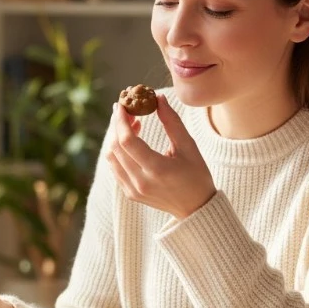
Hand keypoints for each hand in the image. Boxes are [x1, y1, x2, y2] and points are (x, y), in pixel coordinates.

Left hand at [107, 93, 215, 218]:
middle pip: (116, 147)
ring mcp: (132, 190)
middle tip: (125, 109)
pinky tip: (130, 140)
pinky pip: (115, 167)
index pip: (127, 141)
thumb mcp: (189, 146)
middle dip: (116, 124)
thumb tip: (158, 98)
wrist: (196, 209)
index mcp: (157, 169)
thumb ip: (172, 122)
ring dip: (115, 136)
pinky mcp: (129, 193)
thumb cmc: (197, 175)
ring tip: (130, 123)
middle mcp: (140, 182)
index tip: (122, 104)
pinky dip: (117, 150)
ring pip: (111, 157)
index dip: (121, 120)